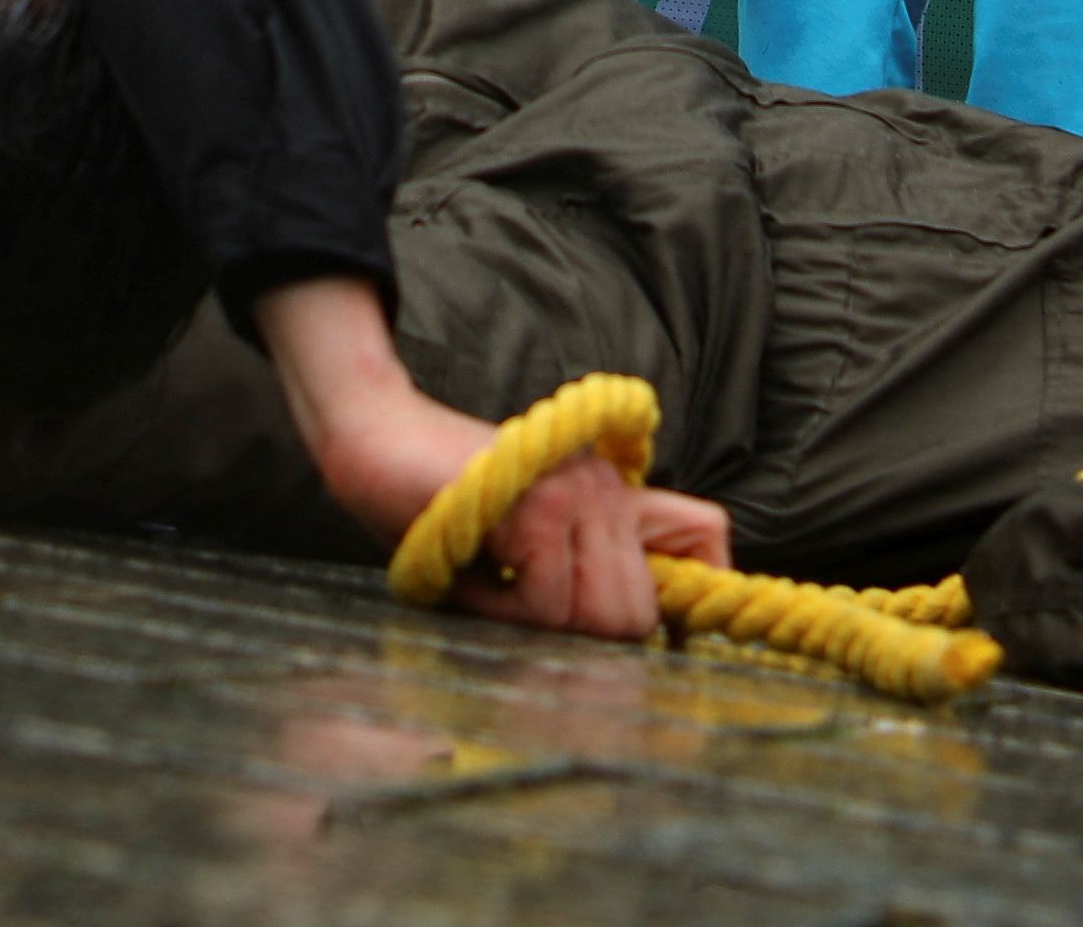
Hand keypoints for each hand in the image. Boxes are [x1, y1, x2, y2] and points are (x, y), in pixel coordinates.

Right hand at [258, 274, 704, 641]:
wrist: (375, 440)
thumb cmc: (440, 508)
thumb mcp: (524, 547)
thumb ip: (579, 572)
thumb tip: (634, 637)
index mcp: (613, 495)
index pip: (707, 532)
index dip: (702, 595)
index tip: (666, 641)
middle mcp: (608, 487)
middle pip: (638, 614)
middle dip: (576, 635)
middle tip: (517, 601)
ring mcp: (580, 490)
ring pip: (599, 617)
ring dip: (534, 623)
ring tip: (492, 583)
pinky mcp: (543, 503)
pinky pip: (547, 603)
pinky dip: (501, 609)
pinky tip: (473, 573)